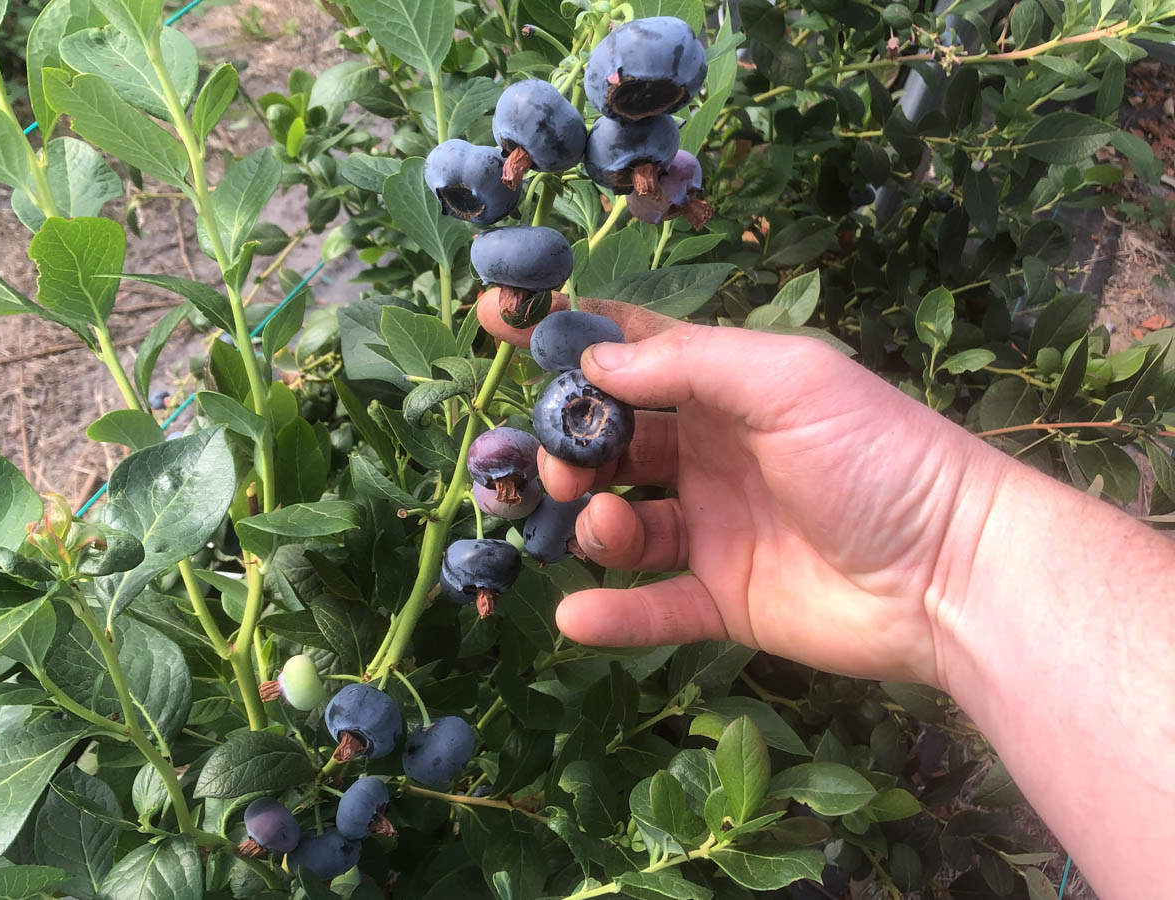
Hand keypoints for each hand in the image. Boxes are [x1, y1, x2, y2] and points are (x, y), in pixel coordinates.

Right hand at [478, 290, 1004, 687]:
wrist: (952, 572)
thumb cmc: (876, 454)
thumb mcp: (785, 379)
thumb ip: (686, 363)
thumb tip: (592, 360)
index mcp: (727, 388)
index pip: (633, 351)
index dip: (569, 338)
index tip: (500, 323)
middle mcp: (711, 453)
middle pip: (611, 444)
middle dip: (570, 449)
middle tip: (557, 469)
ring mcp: (715, 528)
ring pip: (623, 524)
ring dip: (592, 526)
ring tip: (600, 527)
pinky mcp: (724, 599)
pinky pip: (655, 606)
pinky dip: (615, 613)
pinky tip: (579, 617)